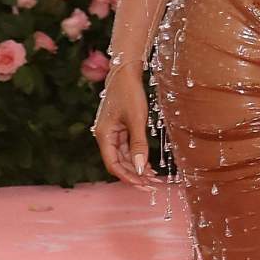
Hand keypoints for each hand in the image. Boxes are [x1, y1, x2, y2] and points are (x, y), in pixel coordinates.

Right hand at [92, 65, 152, 186]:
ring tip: (154, 178)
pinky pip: (128, 149)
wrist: (126, 74)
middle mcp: (106, 137)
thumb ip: (138, 144)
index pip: (113, 164)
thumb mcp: (136, 119)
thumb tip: (139, 167)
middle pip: (118, 163)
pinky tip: (148, 166)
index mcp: (104, 136)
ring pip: (124, 157)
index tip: (143, 185)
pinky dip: (137, 157)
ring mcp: (113, 134)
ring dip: (137, 168)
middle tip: (153, 185)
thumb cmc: (129, 93)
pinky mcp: (120, 130)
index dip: (127, 177)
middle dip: (134, 175)